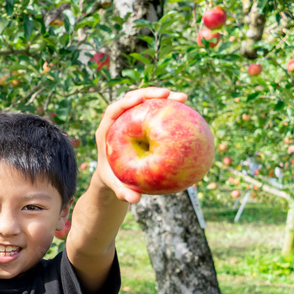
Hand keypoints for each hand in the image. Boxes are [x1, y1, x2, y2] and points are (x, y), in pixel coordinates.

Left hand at [93, 86, 187, 203]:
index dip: (125, 102)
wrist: (113, 175)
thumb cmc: (112, 180)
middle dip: (149, 93)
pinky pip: (156, 113)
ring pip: (146, 103)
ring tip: (183, 98)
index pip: (113, 110)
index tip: (140, 99)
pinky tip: (187, 114)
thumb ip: (121, 192)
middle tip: (169, 94)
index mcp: (106, 131)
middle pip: (132, 99)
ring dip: (163, 98)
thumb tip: (134, 200)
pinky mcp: (142, 123)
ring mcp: (130, 121)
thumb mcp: (114, 186)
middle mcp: (118, 122)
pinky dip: (169, 111)